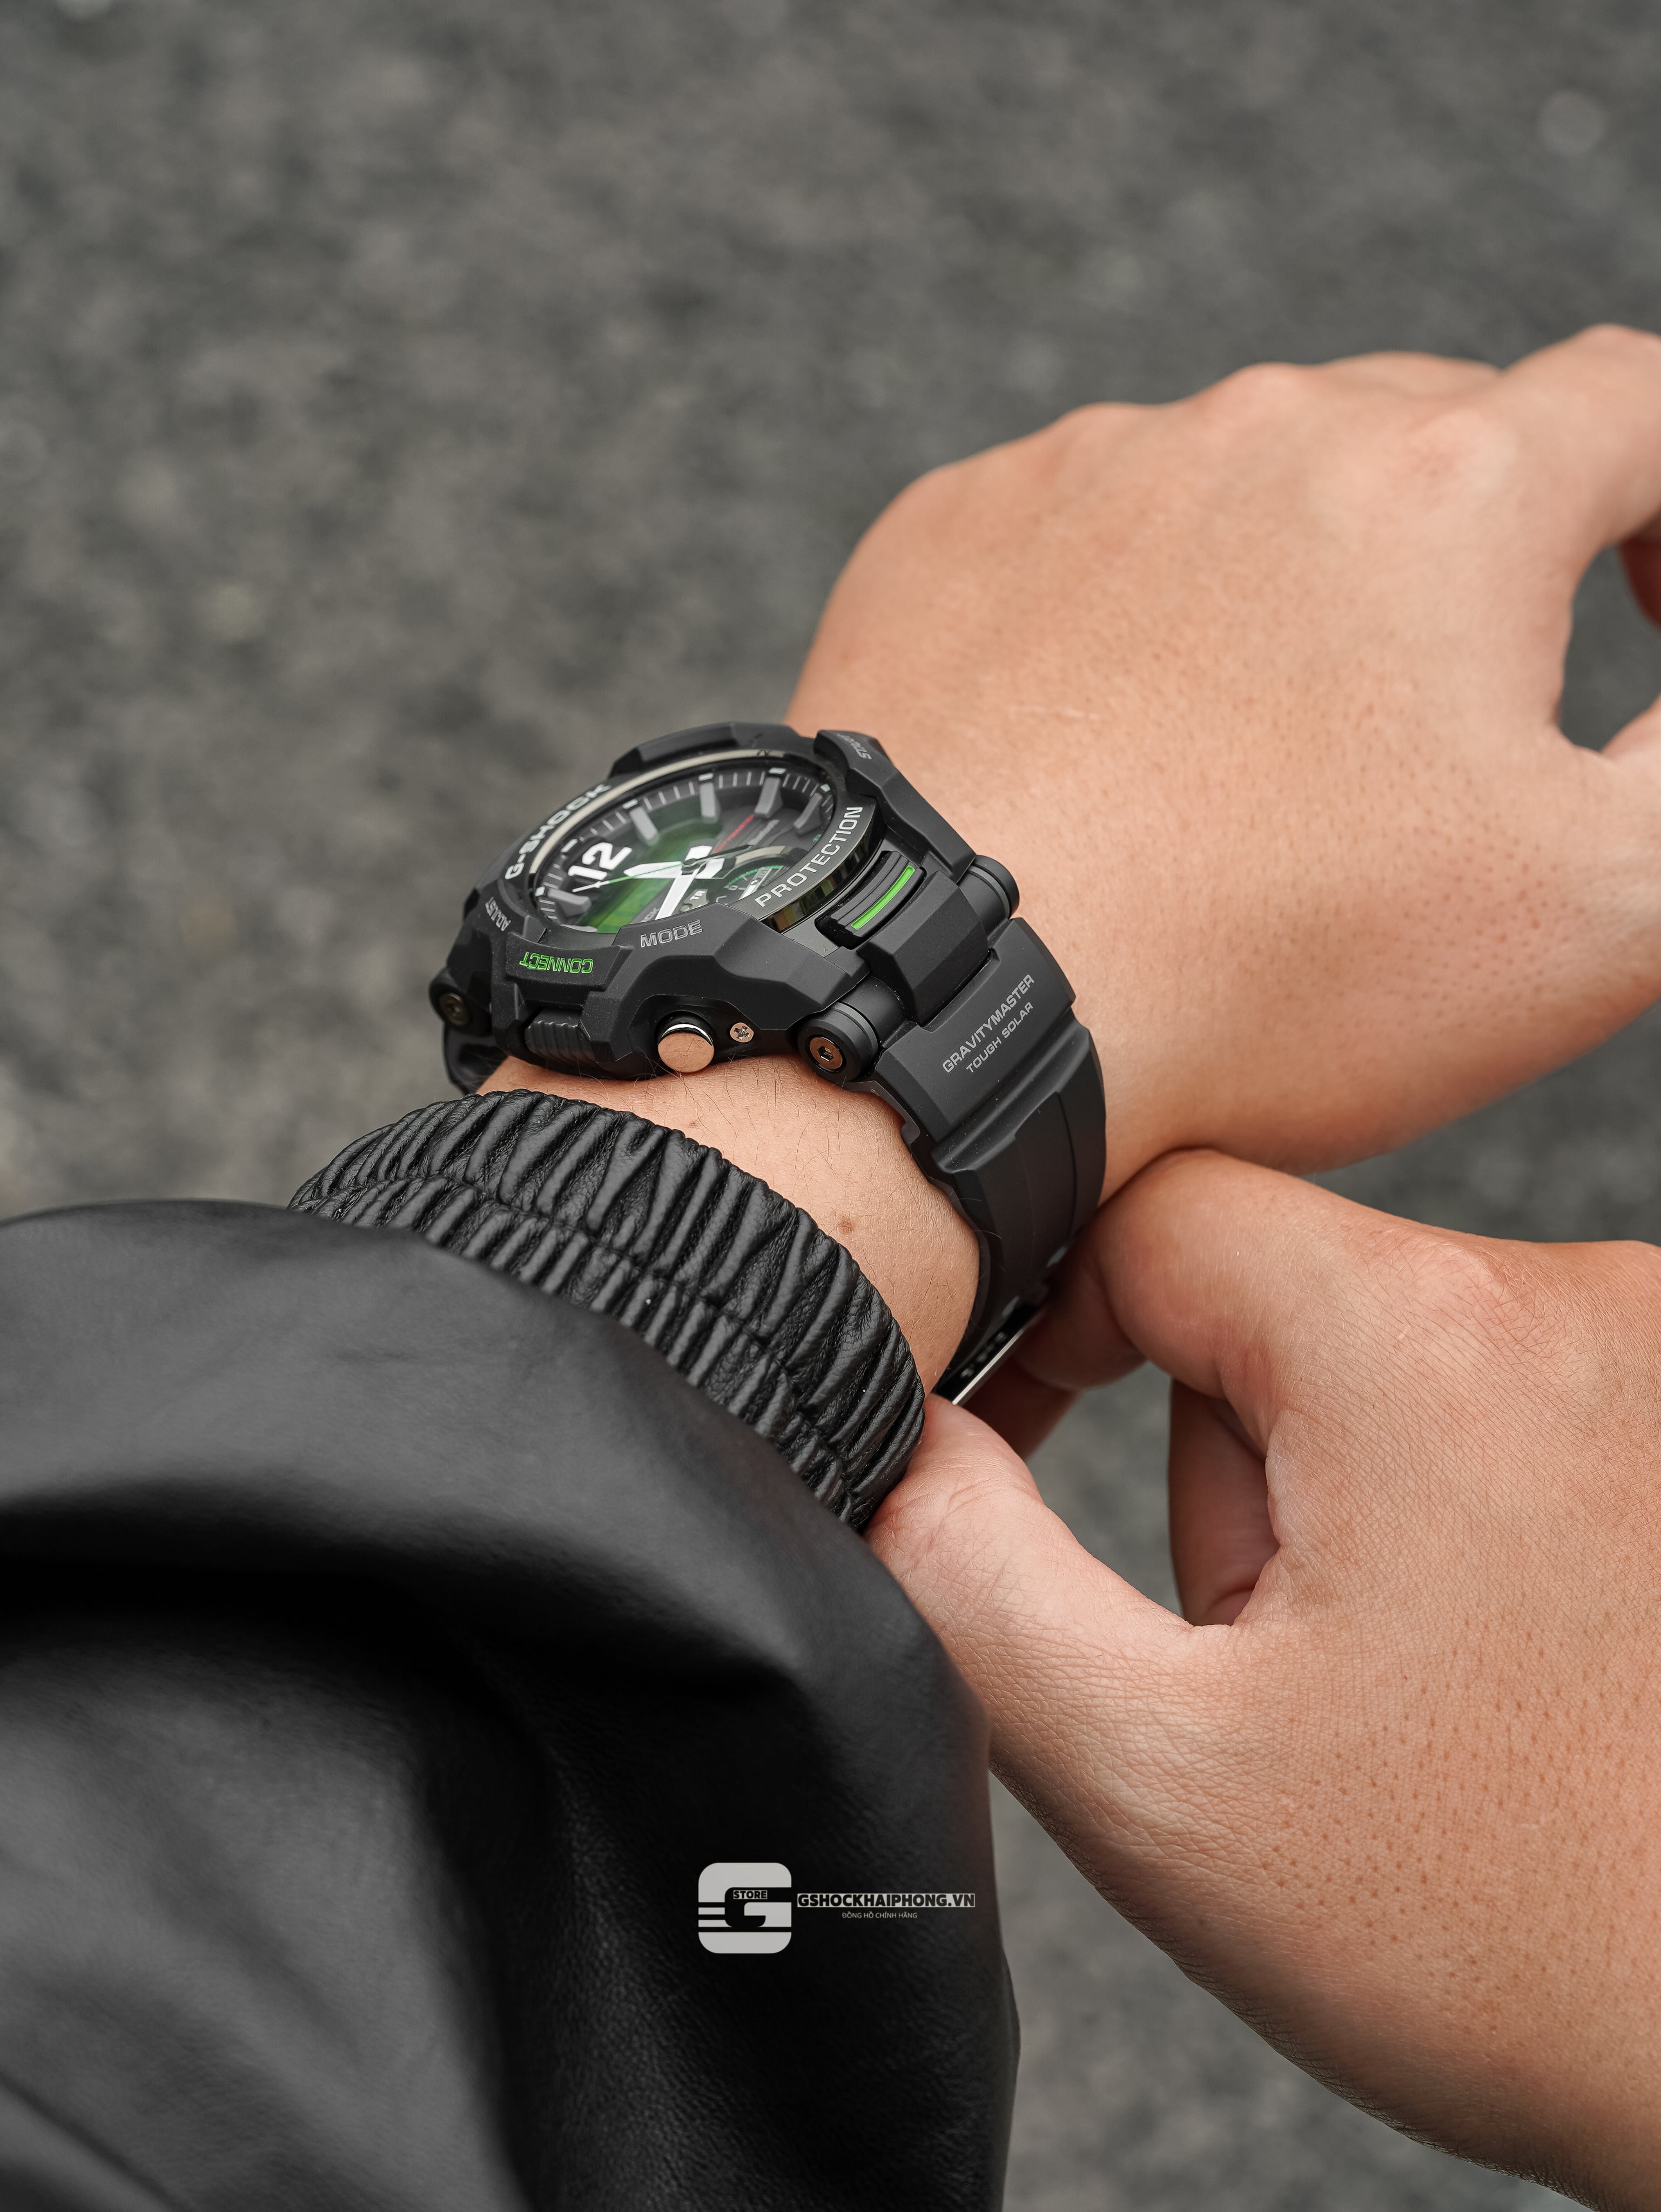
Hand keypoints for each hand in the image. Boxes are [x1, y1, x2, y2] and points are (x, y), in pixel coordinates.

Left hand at [791, 326, 1660, 1187]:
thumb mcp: (1598, 907)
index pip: (1636, 403)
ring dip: (1290, 577)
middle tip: (1449, 703)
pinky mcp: (955, 529)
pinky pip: (1082, 528)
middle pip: (1429, 431)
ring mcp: (1090, 468)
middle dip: (1479, 541)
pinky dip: (1126, 605)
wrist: (957, 1000)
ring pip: (1244, 478)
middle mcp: (1267, 429)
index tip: (1651, 609)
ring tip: (1262, 745)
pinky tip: (1113, 736)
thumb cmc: (1276, 967)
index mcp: (1453, 487)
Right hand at [870, 1153, 1660, 2206]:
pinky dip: (1439, 1503)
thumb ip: (966, 1571)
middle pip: (1269, 1293)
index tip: (1043, 1453)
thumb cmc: (1505, 1936)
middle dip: (1222, 1461)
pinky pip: (1489, 1397)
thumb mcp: (1157, 1771)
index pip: (1151, 1212)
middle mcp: (1577, 1304)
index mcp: (1422, 1341)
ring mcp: (1657, 1358)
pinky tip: (1478, 1653)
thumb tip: (895, 1437)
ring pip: (1376, 1352)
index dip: (1056, 1327)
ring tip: (1393, 1670)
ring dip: (1334, 1491)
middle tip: (1276, 1648)